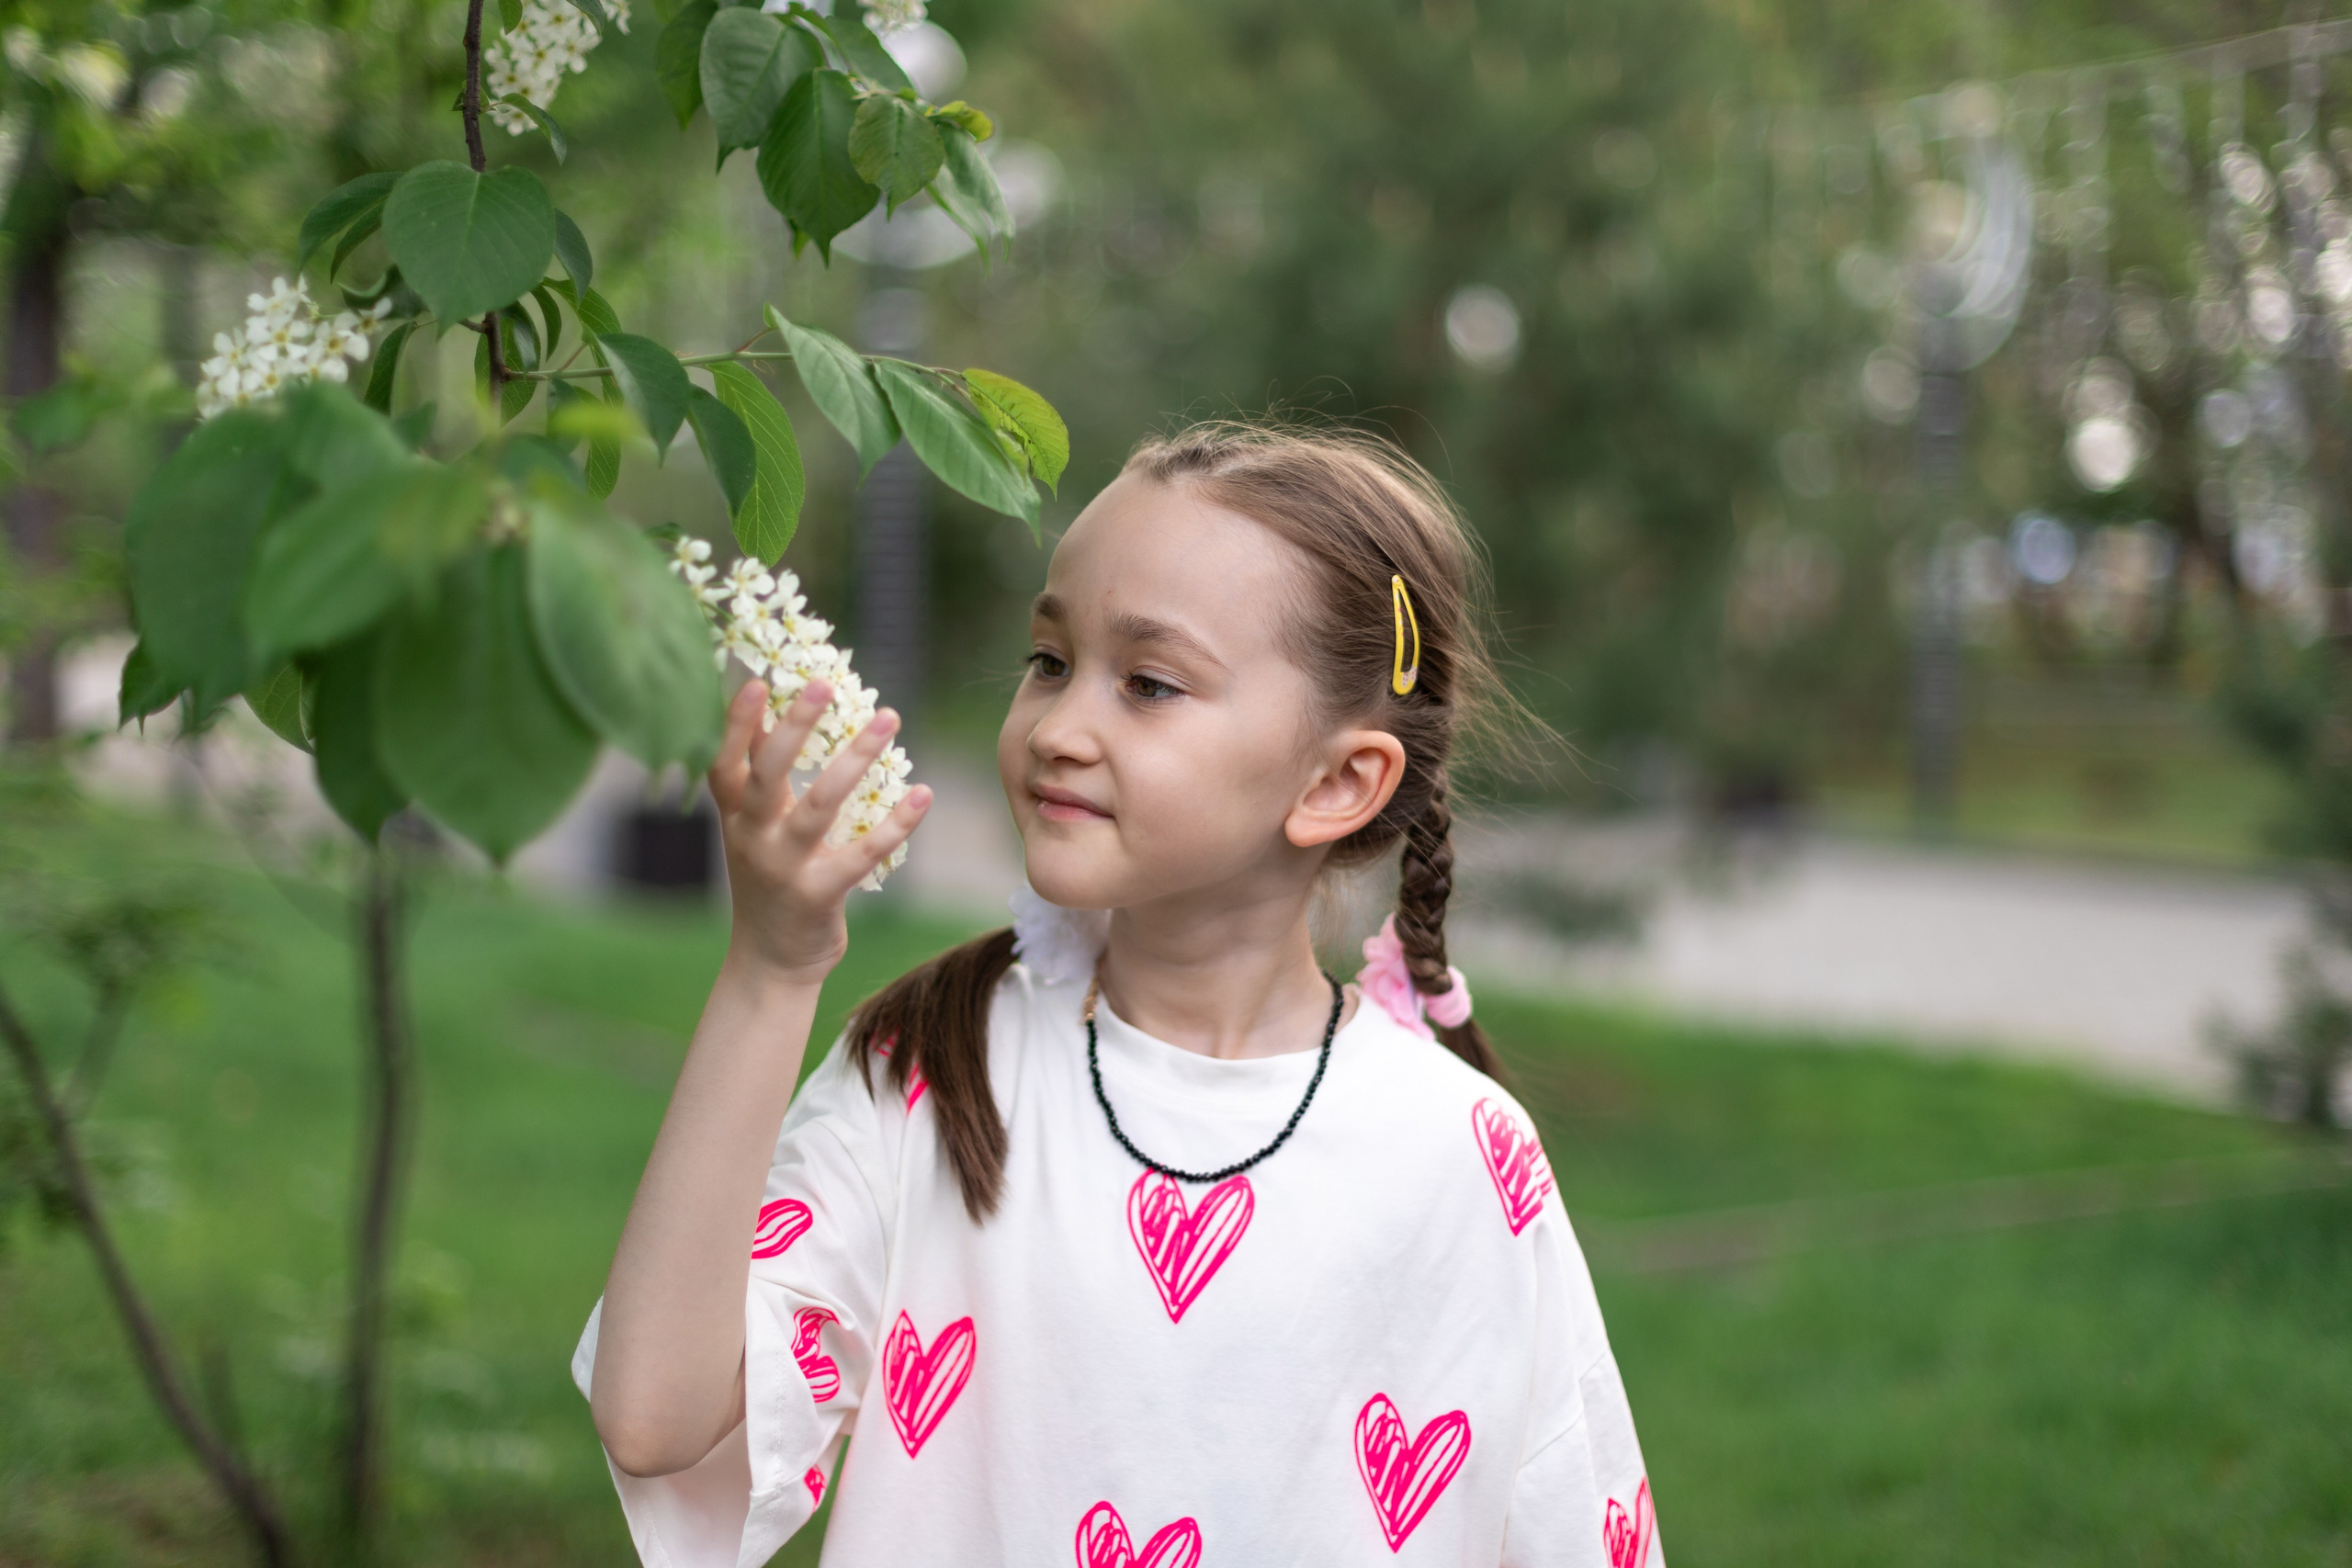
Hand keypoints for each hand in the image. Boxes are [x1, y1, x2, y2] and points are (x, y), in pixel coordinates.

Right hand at [707, 678, 932, 982]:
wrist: (770, 961)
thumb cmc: (771, 881)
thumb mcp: (755, 831)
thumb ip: (761, 781)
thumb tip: (770, 715)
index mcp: (735, 819)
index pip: (727, 764)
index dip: (736, 724)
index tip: (756, 681)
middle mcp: (751, 839)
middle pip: (767, 775)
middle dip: (794, 727)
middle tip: (825, 685)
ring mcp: (783, 868)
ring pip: (819, 806)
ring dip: (855, 758)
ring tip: (888, 718)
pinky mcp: (817, 895)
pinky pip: (861, 853)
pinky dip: (895, 822)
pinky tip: (923, 794)